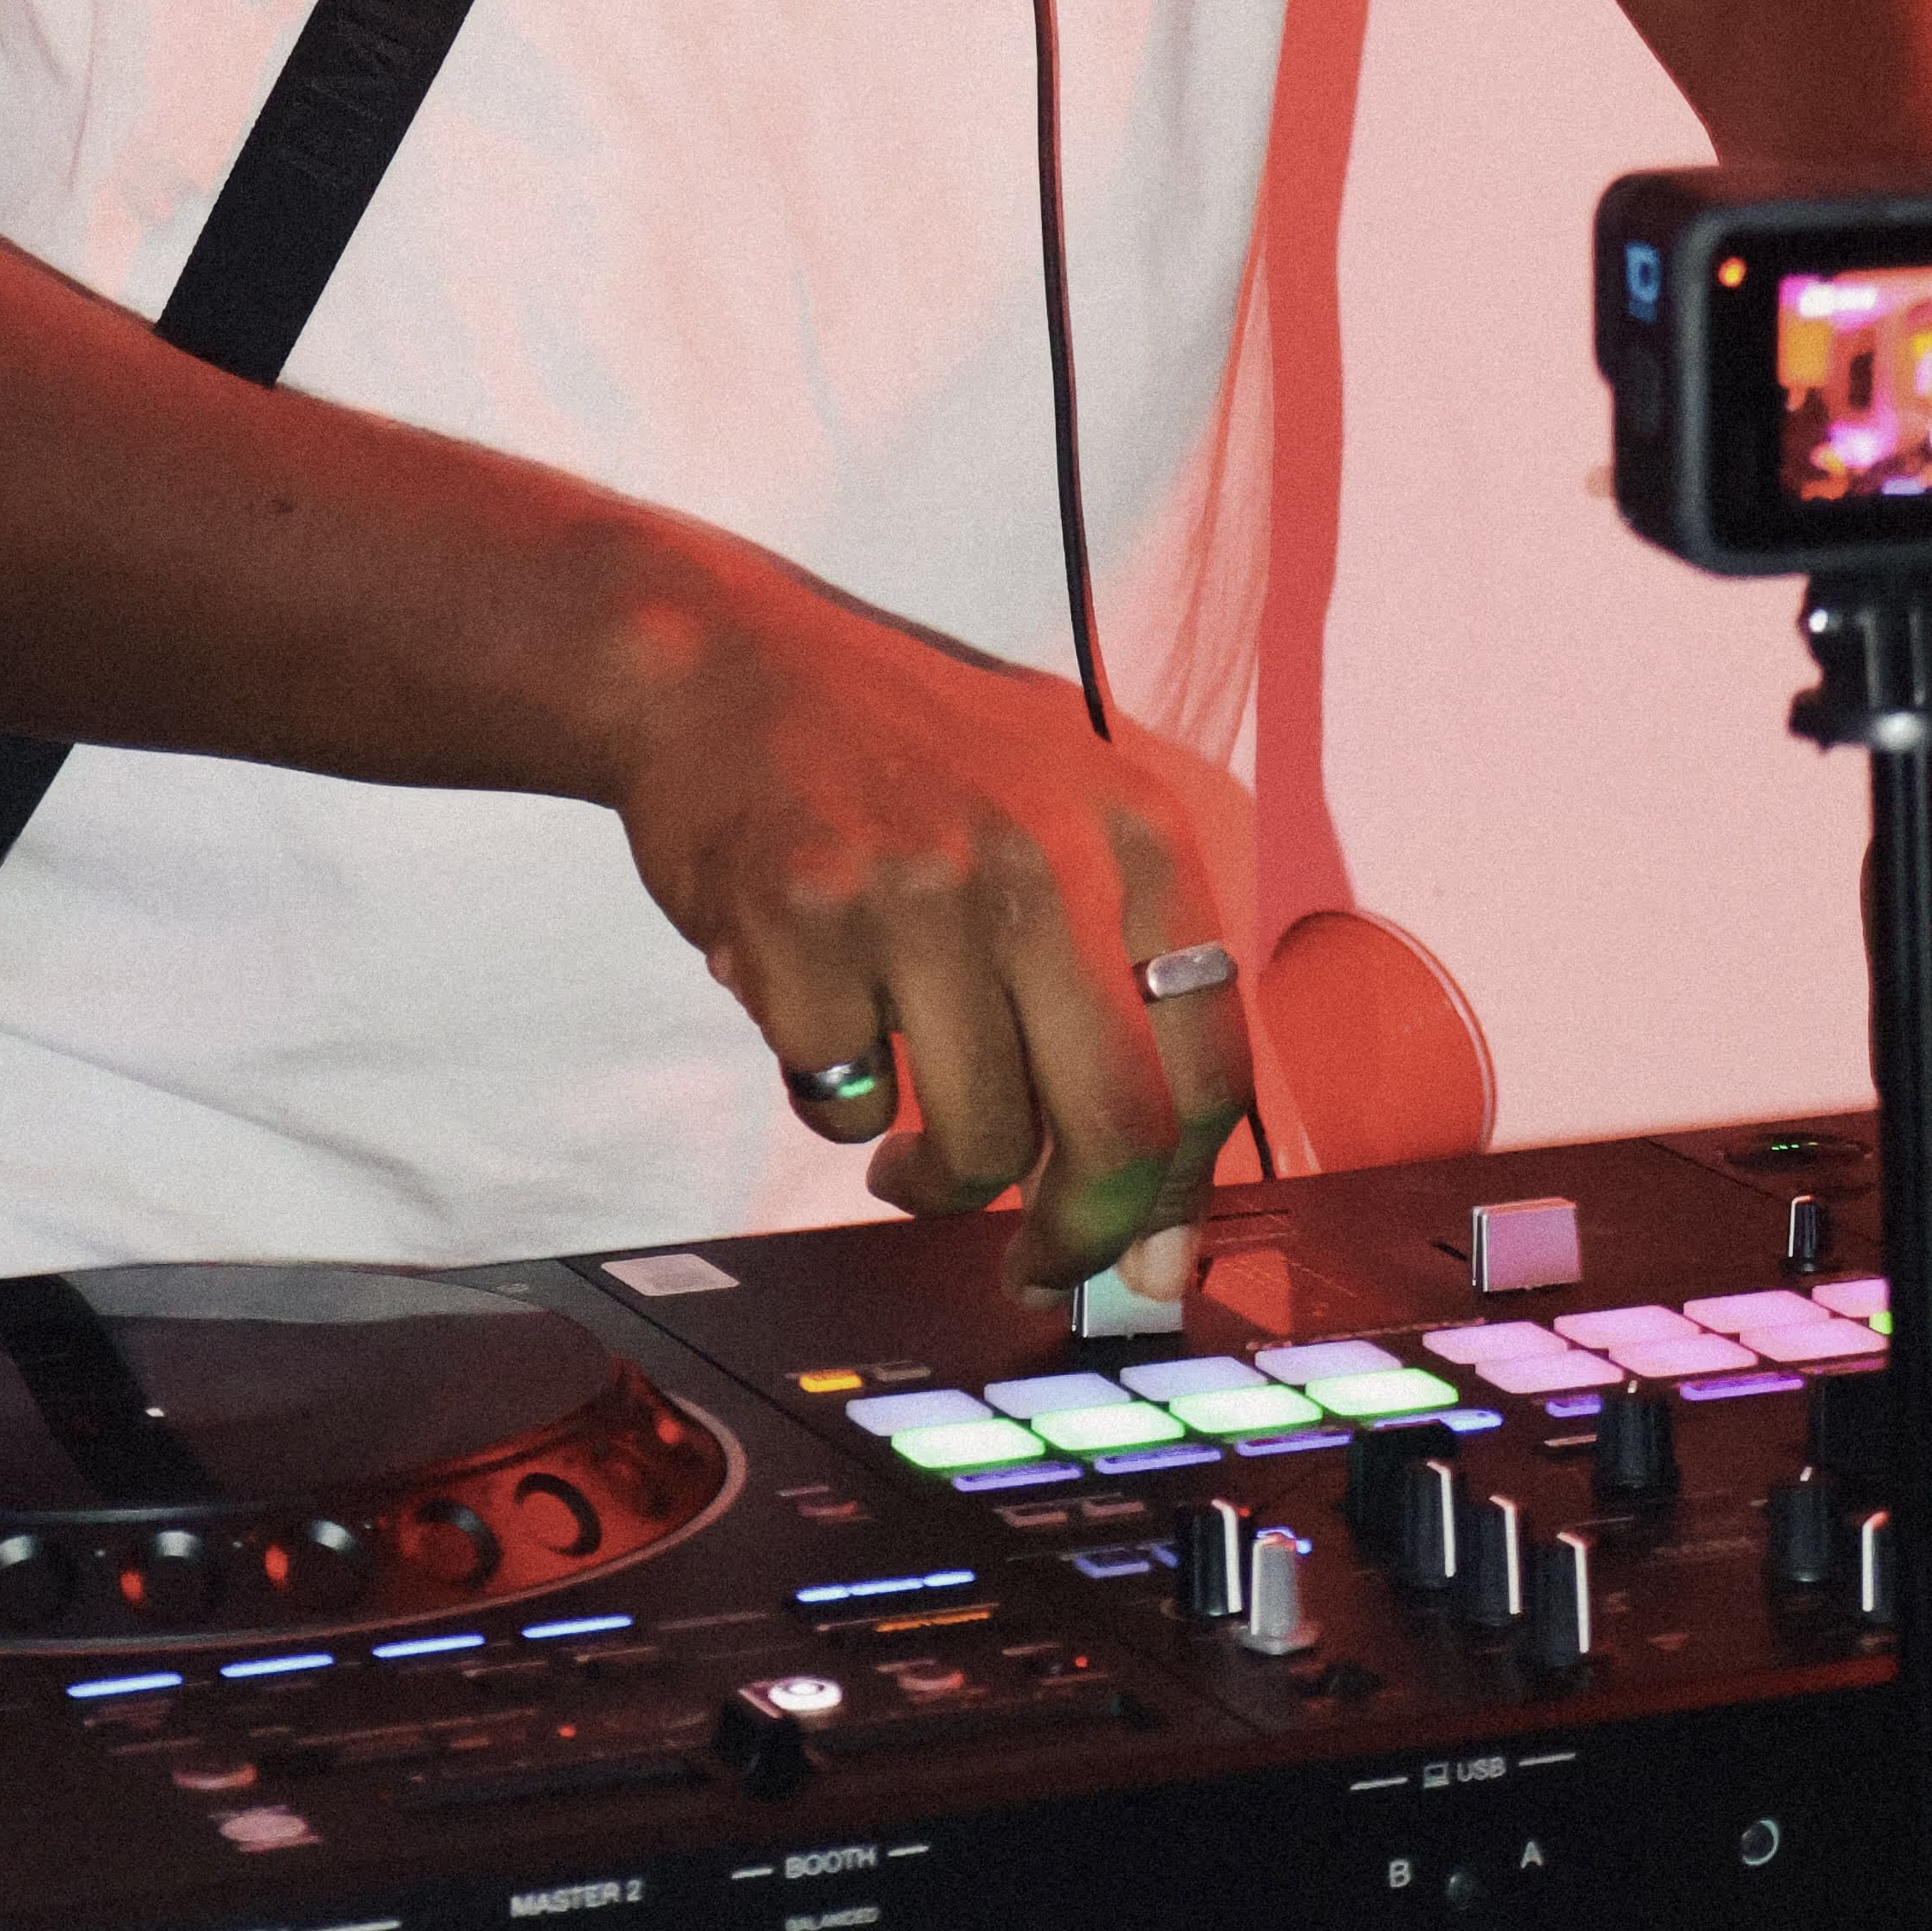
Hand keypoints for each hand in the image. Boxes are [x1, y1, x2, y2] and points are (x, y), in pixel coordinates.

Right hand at [598, 584, 1252, 1301]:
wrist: (718, 664)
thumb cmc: (894, 762)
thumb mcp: (1053, 813)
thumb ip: (1120, 976)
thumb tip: (1158, 1213)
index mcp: (1133, 832)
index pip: (1213, 1060)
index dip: (1183, 1194)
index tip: (1146, 1261)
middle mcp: (1045, 855)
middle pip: (1118, 1126)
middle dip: (1079, 1237)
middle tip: (1036, 1265)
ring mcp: (924, 885)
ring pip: (982, 1139)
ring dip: (937, 1179)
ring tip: (902, 1144)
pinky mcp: (805, 918)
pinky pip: (843, 1100)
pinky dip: (829, 1100)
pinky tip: (816, 1026)